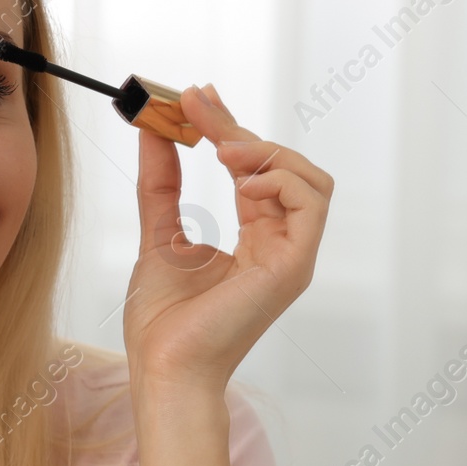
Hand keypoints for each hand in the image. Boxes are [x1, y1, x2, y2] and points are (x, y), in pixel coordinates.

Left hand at [123, 84, 333, 400]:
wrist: (166, 366)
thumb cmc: (164, 322)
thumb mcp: (159, 234)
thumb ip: (161, 184)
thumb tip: (153, 132)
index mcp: (258, 240)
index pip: (256, 171)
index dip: (229, 128)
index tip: (195, 99)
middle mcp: (282, 245)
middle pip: (286, 167)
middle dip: (240, 128)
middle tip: (196, 103)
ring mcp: (292, 257)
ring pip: (312, 181)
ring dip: (268, 153)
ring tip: (221, 149)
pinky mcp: (294, 267)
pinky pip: (310, 204)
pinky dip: (279, 180)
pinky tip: (239, 182)